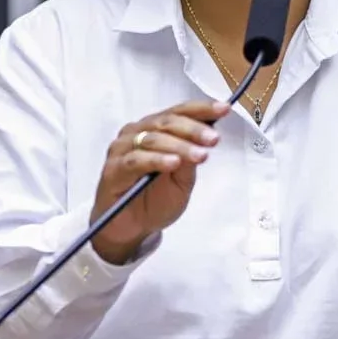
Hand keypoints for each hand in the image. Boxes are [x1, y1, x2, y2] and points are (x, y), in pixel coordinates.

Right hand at [89, 98, 229, 263]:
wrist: (131, 228)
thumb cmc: (155, 200)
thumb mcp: (183, 181)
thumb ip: (191, 159)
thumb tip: (207, 136)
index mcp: (156, 129)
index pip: (179, 112)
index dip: (202, 109)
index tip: (224, 109)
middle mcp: (138, 132)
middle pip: (167, 122)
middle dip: (194, 129)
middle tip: (213, 139)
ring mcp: (123, 148)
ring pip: (153, 139)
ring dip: (180, 146)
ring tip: (200, 155)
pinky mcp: (113, 169)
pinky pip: (136, 160)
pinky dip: (156, 160)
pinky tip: (173, 163)